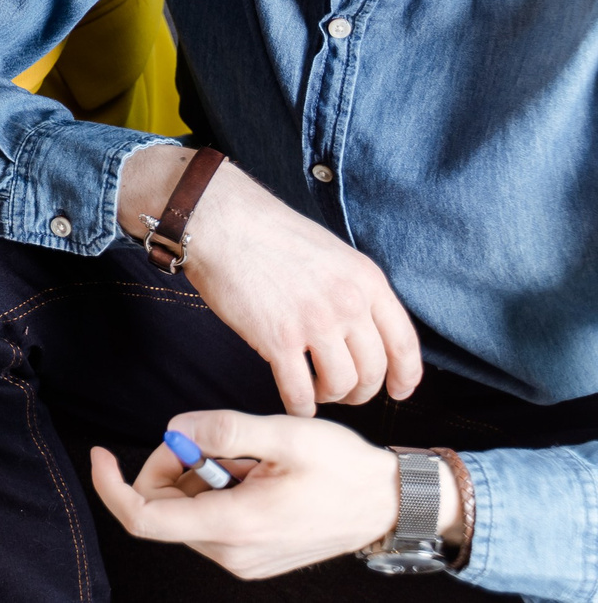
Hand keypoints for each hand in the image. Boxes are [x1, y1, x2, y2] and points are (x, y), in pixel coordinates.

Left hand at [90, 410, 405, 579]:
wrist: (388, 505)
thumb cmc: (342, 468)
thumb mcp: (283, 435)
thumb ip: (223, 429)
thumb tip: (175, 429)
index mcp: (233, 527)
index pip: (143, 517)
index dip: (112, 485)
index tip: (101, 452)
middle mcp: (232, 553)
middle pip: (161, 508)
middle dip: (170, 466)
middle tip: (210, 440)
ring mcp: (242, 559)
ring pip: (185, 511)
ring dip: (197, 477)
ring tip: (247, 460)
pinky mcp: (251, 556)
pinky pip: (208, 519)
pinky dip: (214, 490)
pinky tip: (252, 474)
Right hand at [119, 147, 422, 414]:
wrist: (222, 222)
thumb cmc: (269, 233)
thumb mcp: (332, 253)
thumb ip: (354, 289)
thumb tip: (362, 327)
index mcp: (367, 281)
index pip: (403, 344)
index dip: (404, 377)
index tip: (397, 392)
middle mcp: (349, 304)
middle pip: (373, 371)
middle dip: (361, 391)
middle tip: (343, 392)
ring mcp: (315, 323)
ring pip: (341, 385)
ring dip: (330, 396)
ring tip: (315, 390)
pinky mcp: (278, 339)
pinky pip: (299, 391)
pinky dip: (299, 405)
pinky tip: (293, 400)